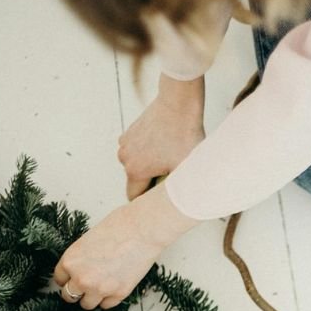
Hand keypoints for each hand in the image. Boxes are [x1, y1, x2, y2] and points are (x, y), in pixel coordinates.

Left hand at [54, 184, 198, 309]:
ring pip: (87, 304)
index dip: (68, 278)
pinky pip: (107, 305)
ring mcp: (100, 288)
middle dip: (77, 290)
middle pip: (69, 296)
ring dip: (92, 297)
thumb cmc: (119, 227)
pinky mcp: (119, 293)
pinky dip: (109, 298)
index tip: (74, 278)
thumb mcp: (88, 241)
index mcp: (70, 262)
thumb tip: (81, 270)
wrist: (144, 230)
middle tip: (88, 284)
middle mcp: (81, 278)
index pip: (60, 280)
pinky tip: (114, 286)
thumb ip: (81, 259)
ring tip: (102, 286)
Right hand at [117, 74, 204, 199]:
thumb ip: (179, 191)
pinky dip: (148, 151)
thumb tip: (184, 206)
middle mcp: (124, 158)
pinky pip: (138, 150)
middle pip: (137, 181)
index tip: (164, 195)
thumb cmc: (184, 136)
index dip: (150, 199)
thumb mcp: (185, 169)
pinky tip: (165, 145)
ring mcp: (125, 143)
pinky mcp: (129, 132)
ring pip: (137, 165)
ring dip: (150, 166)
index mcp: (135, 171)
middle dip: (152, 181)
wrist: (179, 104)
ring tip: (170, 156)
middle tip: (173, 172)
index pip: (135, 198)